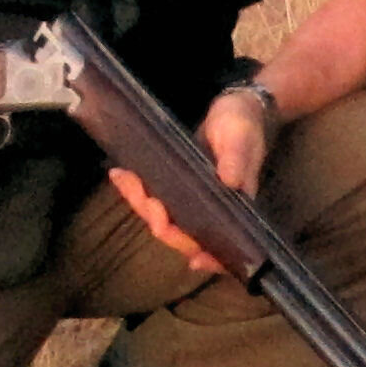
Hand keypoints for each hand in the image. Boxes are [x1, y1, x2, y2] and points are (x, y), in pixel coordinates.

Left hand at [109, 87, 267, 277]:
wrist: (236, 107)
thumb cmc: (243, 123)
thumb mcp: (242, 135)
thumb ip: (238, 157)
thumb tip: (231, 181)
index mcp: (233, 206)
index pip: (221, 242)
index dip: (209, 257)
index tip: (194, 259)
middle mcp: (211, 210)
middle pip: (183, 234)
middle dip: (161, 223)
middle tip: (144, 198)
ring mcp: (192, 200)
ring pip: (165, 218)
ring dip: (142, 206)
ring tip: (125, 180)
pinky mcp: (177, 185)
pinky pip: (157, 197)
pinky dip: (138, 190)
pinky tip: (122, 175)